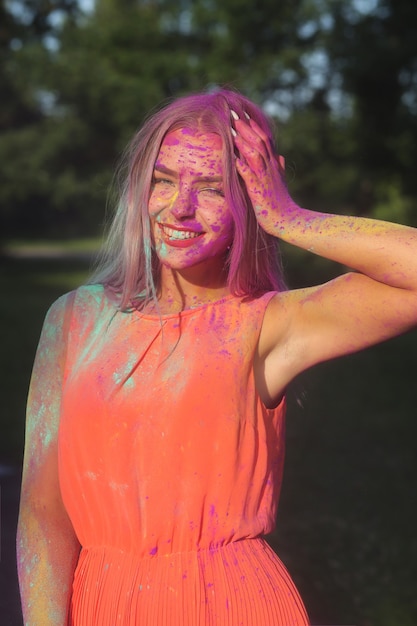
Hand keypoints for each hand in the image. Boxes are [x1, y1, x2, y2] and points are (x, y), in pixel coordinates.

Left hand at [231, 110, 291, 233]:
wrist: (287, 220)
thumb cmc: (281, 204)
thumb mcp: (281, 183)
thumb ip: (280, 169)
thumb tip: (281, 157)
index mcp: (274, 166)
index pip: (265, 141)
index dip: (255, 128)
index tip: (245, 116)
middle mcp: (270, 168)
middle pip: (259, 142)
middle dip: (246, 128)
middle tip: (233, 115)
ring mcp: (265, 179)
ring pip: (255, 155)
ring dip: (243, 142)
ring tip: (232, 130)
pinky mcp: (259, 191)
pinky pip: (250, 176)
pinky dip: (242, 167)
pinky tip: (234, 159)